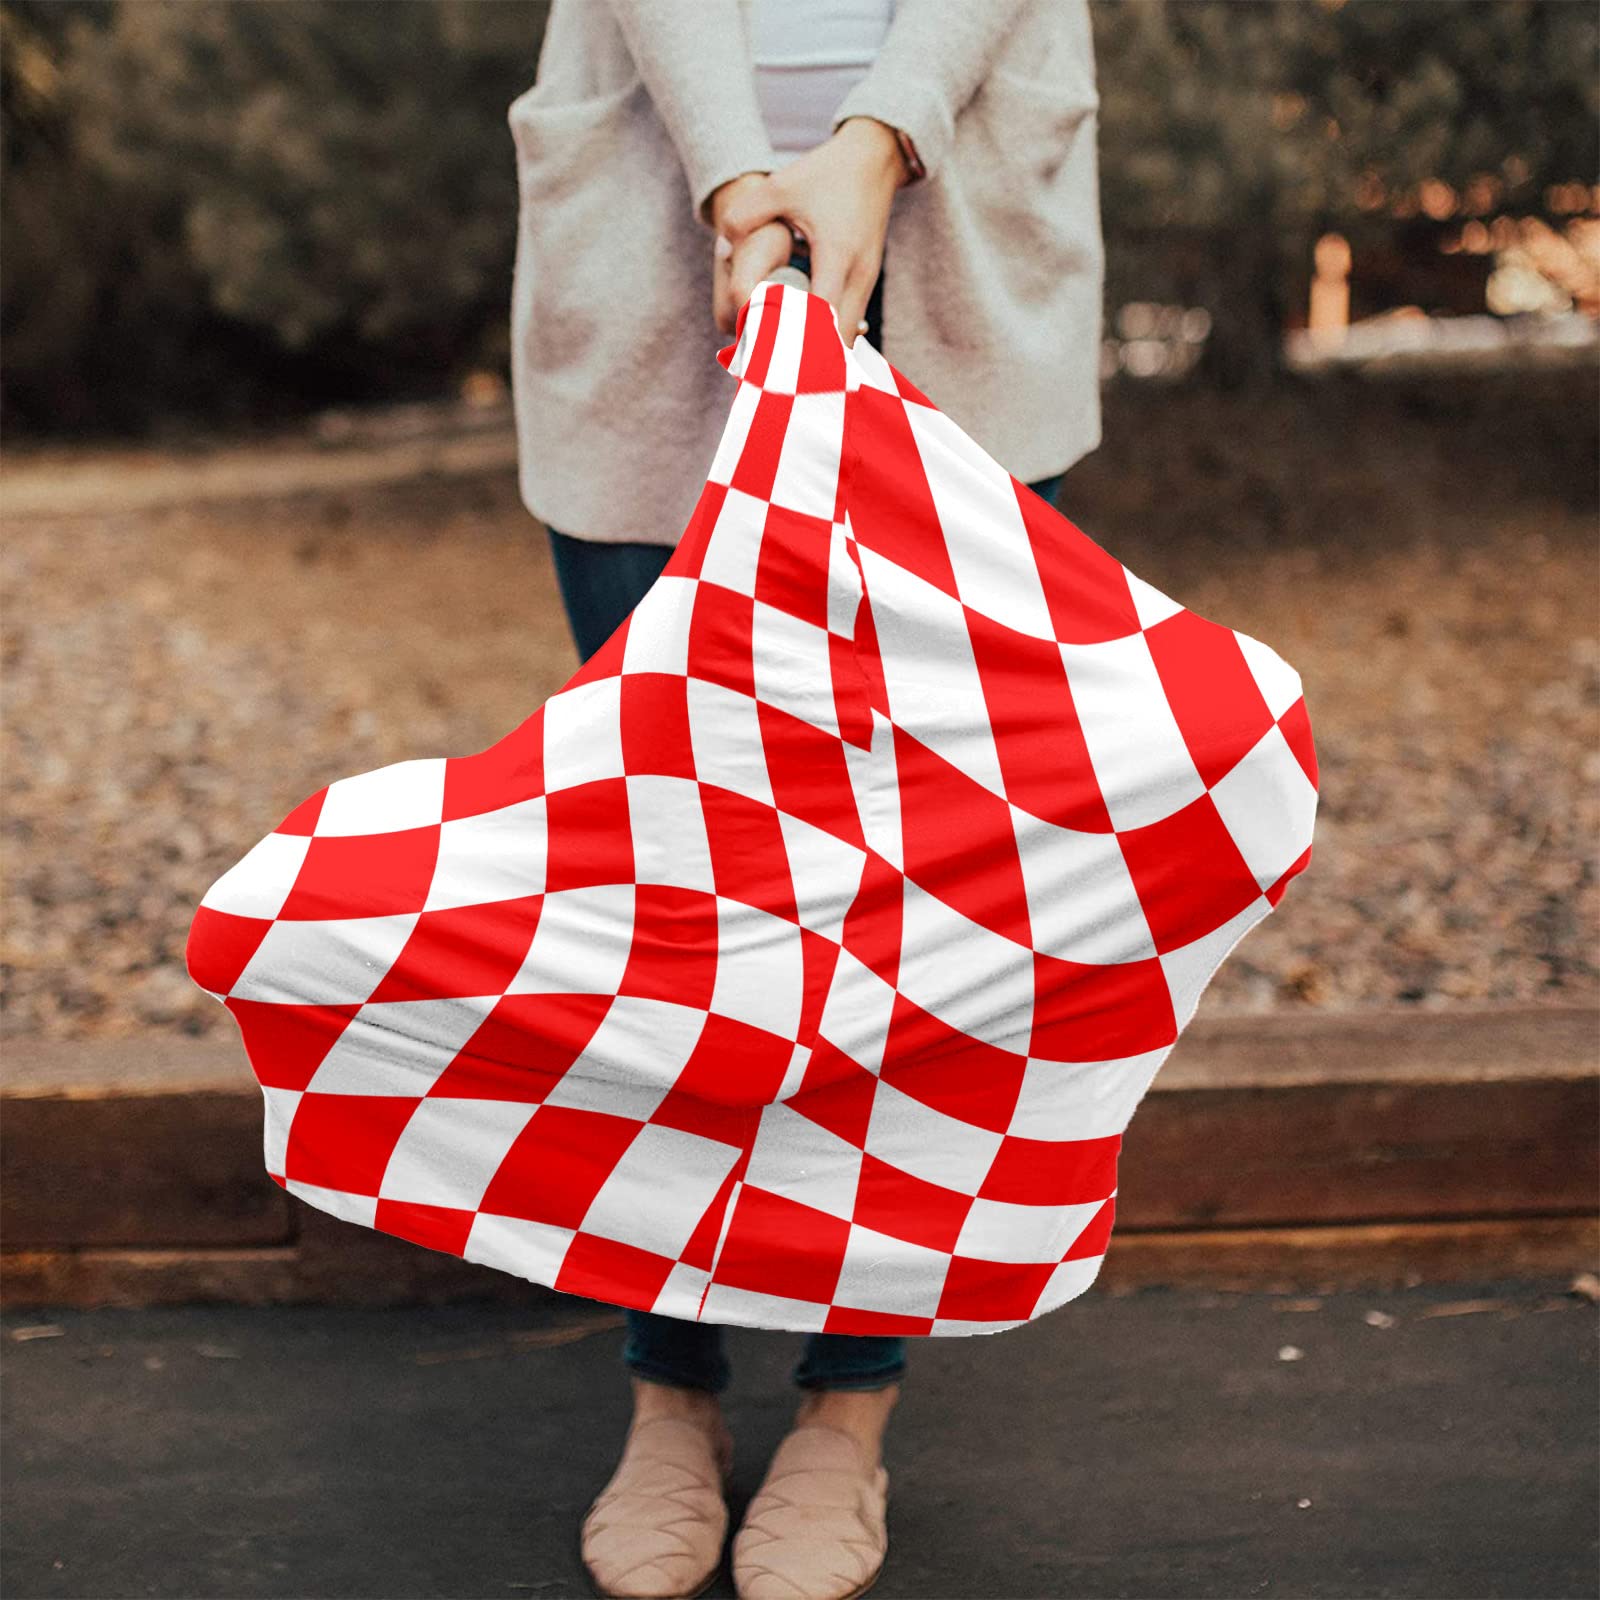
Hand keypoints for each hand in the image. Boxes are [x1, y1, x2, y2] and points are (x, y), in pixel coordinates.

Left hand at [713, 118, 905, 346]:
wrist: (874, 158)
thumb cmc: (827, 173)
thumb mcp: (782, 186)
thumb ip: (746, 214)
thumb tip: (722, 245)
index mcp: (837, 256)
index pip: (820, 319)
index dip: (797, 343)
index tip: (770, 360)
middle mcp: (858, 276)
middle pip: (838, 343)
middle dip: (809, 362)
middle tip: (773, 372)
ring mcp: (867, 282)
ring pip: (846, 338)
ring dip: (820, 353)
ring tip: (785, 364)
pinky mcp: (866, 282)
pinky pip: (848, 323)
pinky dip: (828, 338)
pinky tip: (802, 343)